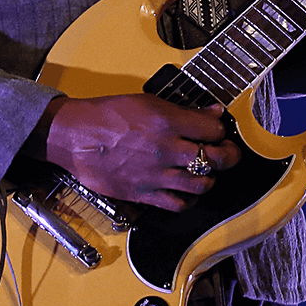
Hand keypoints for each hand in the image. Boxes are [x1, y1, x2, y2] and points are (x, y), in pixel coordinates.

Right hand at [38, 93, 239, 211]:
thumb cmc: (107, 115)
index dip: (221, 131)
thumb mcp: (147, 102)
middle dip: (229, 156)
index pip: (213, 131)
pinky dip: (188, 200)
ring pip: (201, 184)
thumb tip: (211, 114)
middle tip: (229, 153)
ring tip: (209, 171)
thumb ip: (183, 111)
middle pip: (215, 159)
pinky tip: (188, 191)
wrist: (75, 136)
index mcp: (167, 122)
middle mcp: (165, 150)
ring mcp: (156, 176)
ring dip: (210, 178)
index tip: (220, 131)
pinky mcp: (144, 195)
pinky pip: (177, 204)